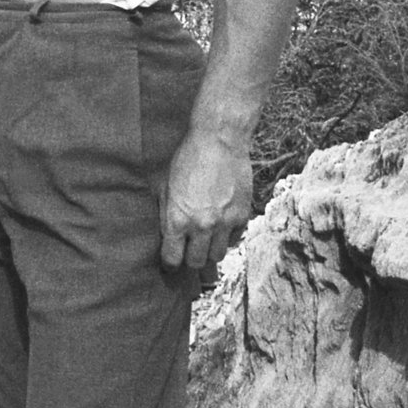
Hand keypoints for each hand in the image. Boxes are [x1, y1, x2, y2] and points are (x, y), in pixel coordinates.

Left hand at [159, 131, 252, 271]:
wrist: (218, 142)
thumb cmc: (186, 160)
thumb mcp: (164, 186)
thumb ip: (165, 214)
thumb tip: (167, 236)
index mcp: (177, 219)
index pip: (173, 259)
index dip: (170, 265)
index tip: (170, 264)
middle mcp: (202, 226)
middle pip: (197, 262)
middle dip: (190, 262)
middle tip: (188, 257)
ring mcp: (225, 223)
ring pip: (218, 256)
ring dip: (209, 253)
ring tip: (204, 247)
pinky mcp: (242, 216)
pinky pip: (234, 239)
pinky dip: (227, 238)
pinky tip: (220, 230)